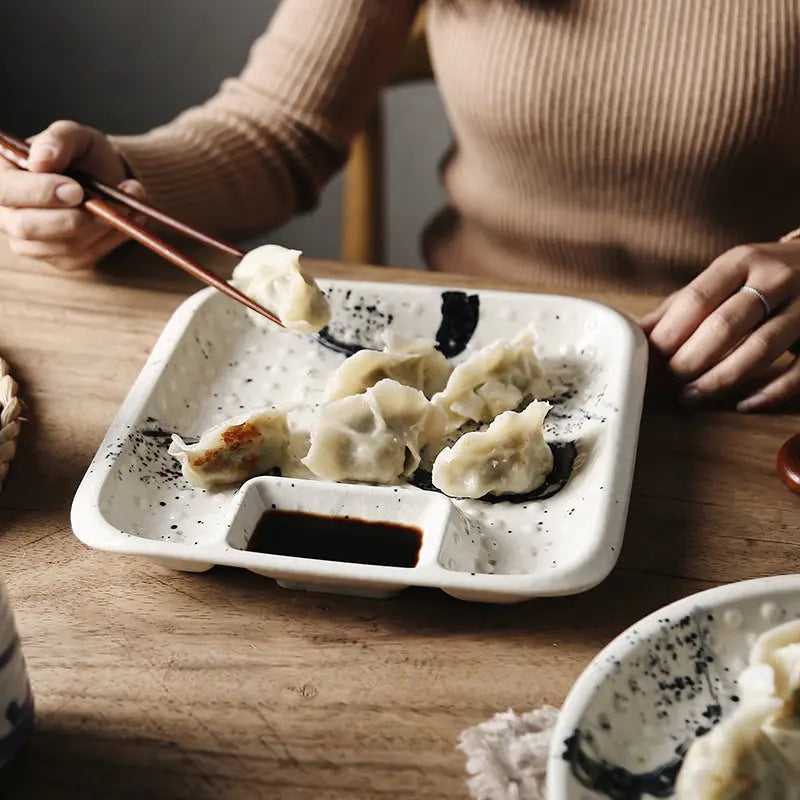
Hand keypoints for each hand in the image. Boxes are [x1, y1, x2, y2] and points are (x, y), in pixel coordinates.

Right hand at [0, 120, 144, 270]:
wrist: (108, 179)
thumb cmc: (84, 155)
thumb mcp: (75, 136)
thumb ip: (58, 140)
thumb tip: (40, 161)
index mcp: (4, 177)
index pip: (4, 191)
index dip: (40, 192)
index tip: (77, 189)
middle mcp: (9, 214)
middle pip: (26, 227)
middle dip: (70, 218)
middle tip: (102, 203)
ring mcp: (34, 243)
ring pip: (63, 246)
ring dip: (101, 225)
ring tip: (126, 202)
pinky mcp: (62, 260)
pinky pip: (87, 256)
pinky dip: (113, 238)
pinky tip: (127, 218)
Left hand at [641, 242, 799, 411]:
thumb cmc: (763, 277)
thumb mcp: (726, 277)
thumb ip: (682, 305)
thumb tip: (636, 334)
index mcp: (742, 261)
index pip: (696, 300)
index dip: (668, 336)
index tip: (647, 361)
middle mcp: (777, 278)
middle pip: (723, 327)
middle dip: (688, 361)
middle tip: (665, 384)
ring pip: (759, 350)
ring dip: (719, 379)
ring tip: (690, 397)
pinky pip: (798, 371)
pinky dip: (769, 392)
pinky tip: (743, 404)